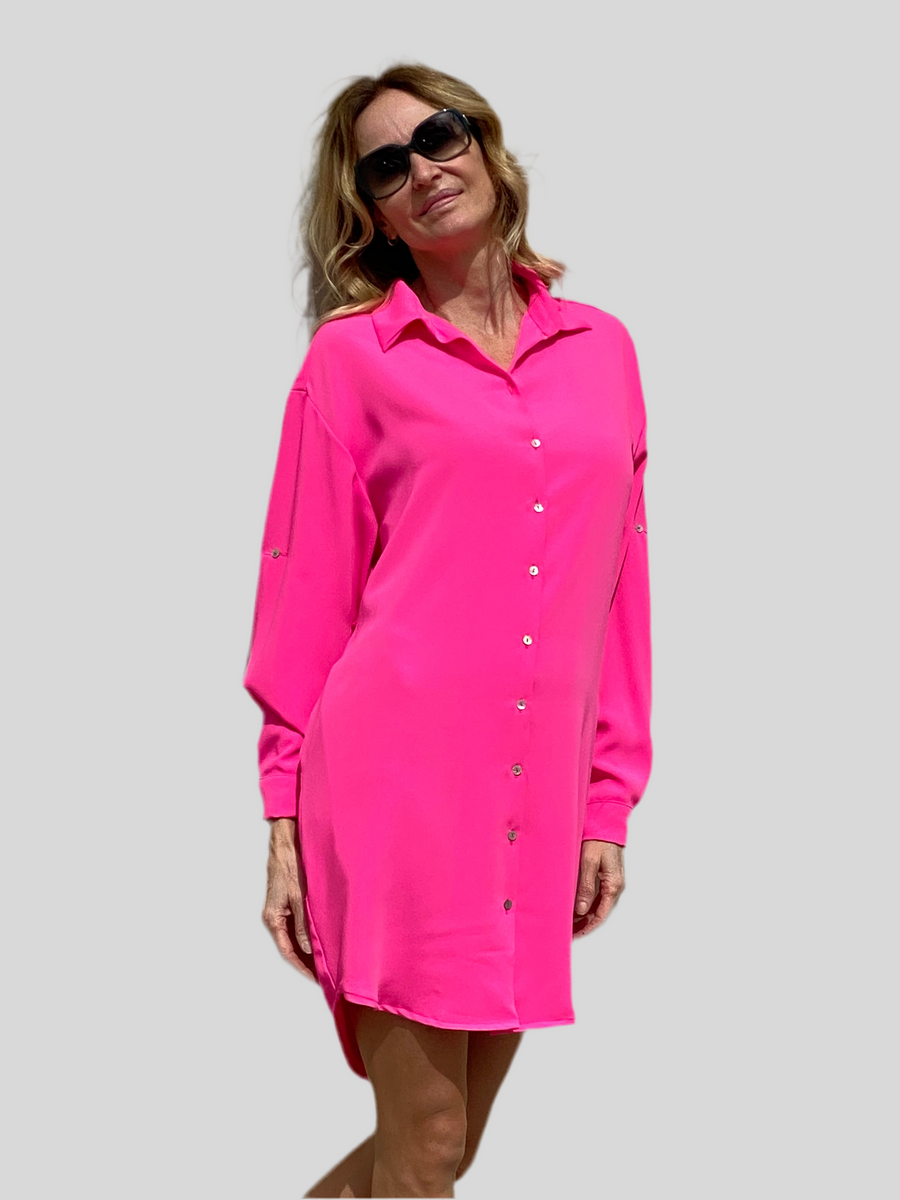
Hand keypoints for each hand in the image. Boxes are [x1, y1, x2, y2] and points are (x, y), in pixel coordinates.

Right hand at [262, 818, 317, 980]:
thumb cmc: (290, 865)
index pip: (288, 951)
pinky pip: (299, 924)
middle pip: (292, 946)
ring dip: (309, 949)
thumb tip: (308, 949)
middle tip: (325, 974)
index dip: (303, 967)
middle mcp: (275, 917)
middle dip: (307, 961)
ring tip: (326, 961)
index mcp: (273, 918)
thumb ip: (303, 923)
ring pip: (296, 936)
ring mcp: (281, 910)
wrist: (286, 843)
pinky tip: (322, 938)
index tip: (317, 979)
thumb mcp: (299, 896)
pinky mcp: (289, 902)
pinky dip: (309, 934)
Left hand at [573, 839, 624, 937]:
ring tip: (568, 921)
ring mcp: (611, 882)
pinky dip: (586, 903)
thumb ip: (586, 886)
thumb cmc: (599, 840)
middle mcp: (614, 887)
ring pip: (597, 905)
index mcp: (613, 886)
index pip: (600, 915)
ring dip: (584, 915)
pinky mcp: (606, 876)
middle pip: (599, 913)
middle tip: (567, 931)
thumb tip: (581, 910)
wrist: (607, 823)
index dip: (587, 927)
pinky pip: (597, 896)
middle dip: (584, 924)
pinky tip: (575, 905)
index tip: (574, 934)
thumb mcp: (589, 862)